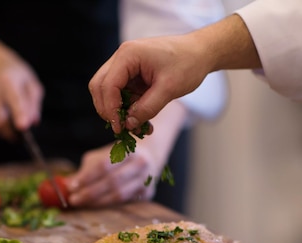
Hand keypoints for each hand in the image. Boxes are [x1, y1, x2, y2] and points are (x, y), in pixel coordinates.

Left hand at [66, 100, 187, 207]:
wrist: (149, 155)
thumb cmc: (119, 156)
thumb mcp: (102, 155)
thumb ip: (86, 169)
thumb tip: (67, 185)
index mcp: (128, 149)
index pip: (104, 165)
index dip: (86, 177)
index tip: (71, 186)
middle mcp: (140, 164)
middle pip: (112, 182)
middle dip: (89, 193)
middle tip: (73, 200)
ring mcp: (146, 179)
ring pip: (119, 195)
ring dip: (97, 202)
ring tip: (81, 203)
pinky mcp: (148, 193)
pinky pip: (124, 202)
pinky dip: (107, 205)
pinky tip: (95, 205)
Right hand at [89, 14, 259, 133]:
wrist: (201, 53)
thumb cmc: (188, 64)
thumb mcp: (169, 89)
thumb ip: (147, 108)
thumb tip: (129, 124)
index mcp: (128, 55)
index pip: (107, 85)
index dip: (110, 109)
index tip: (120, 128)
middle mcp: (122, 58)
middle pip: (100, 87)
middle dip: (108, 110)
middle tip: (122, 129)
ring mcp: (126, 66)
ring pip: (109, 93)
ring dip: (120, 112)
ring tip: (139, 128)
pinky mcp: (132, 76)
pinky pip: (123, 96)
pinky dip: (130, 110)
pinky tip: (144, 122)